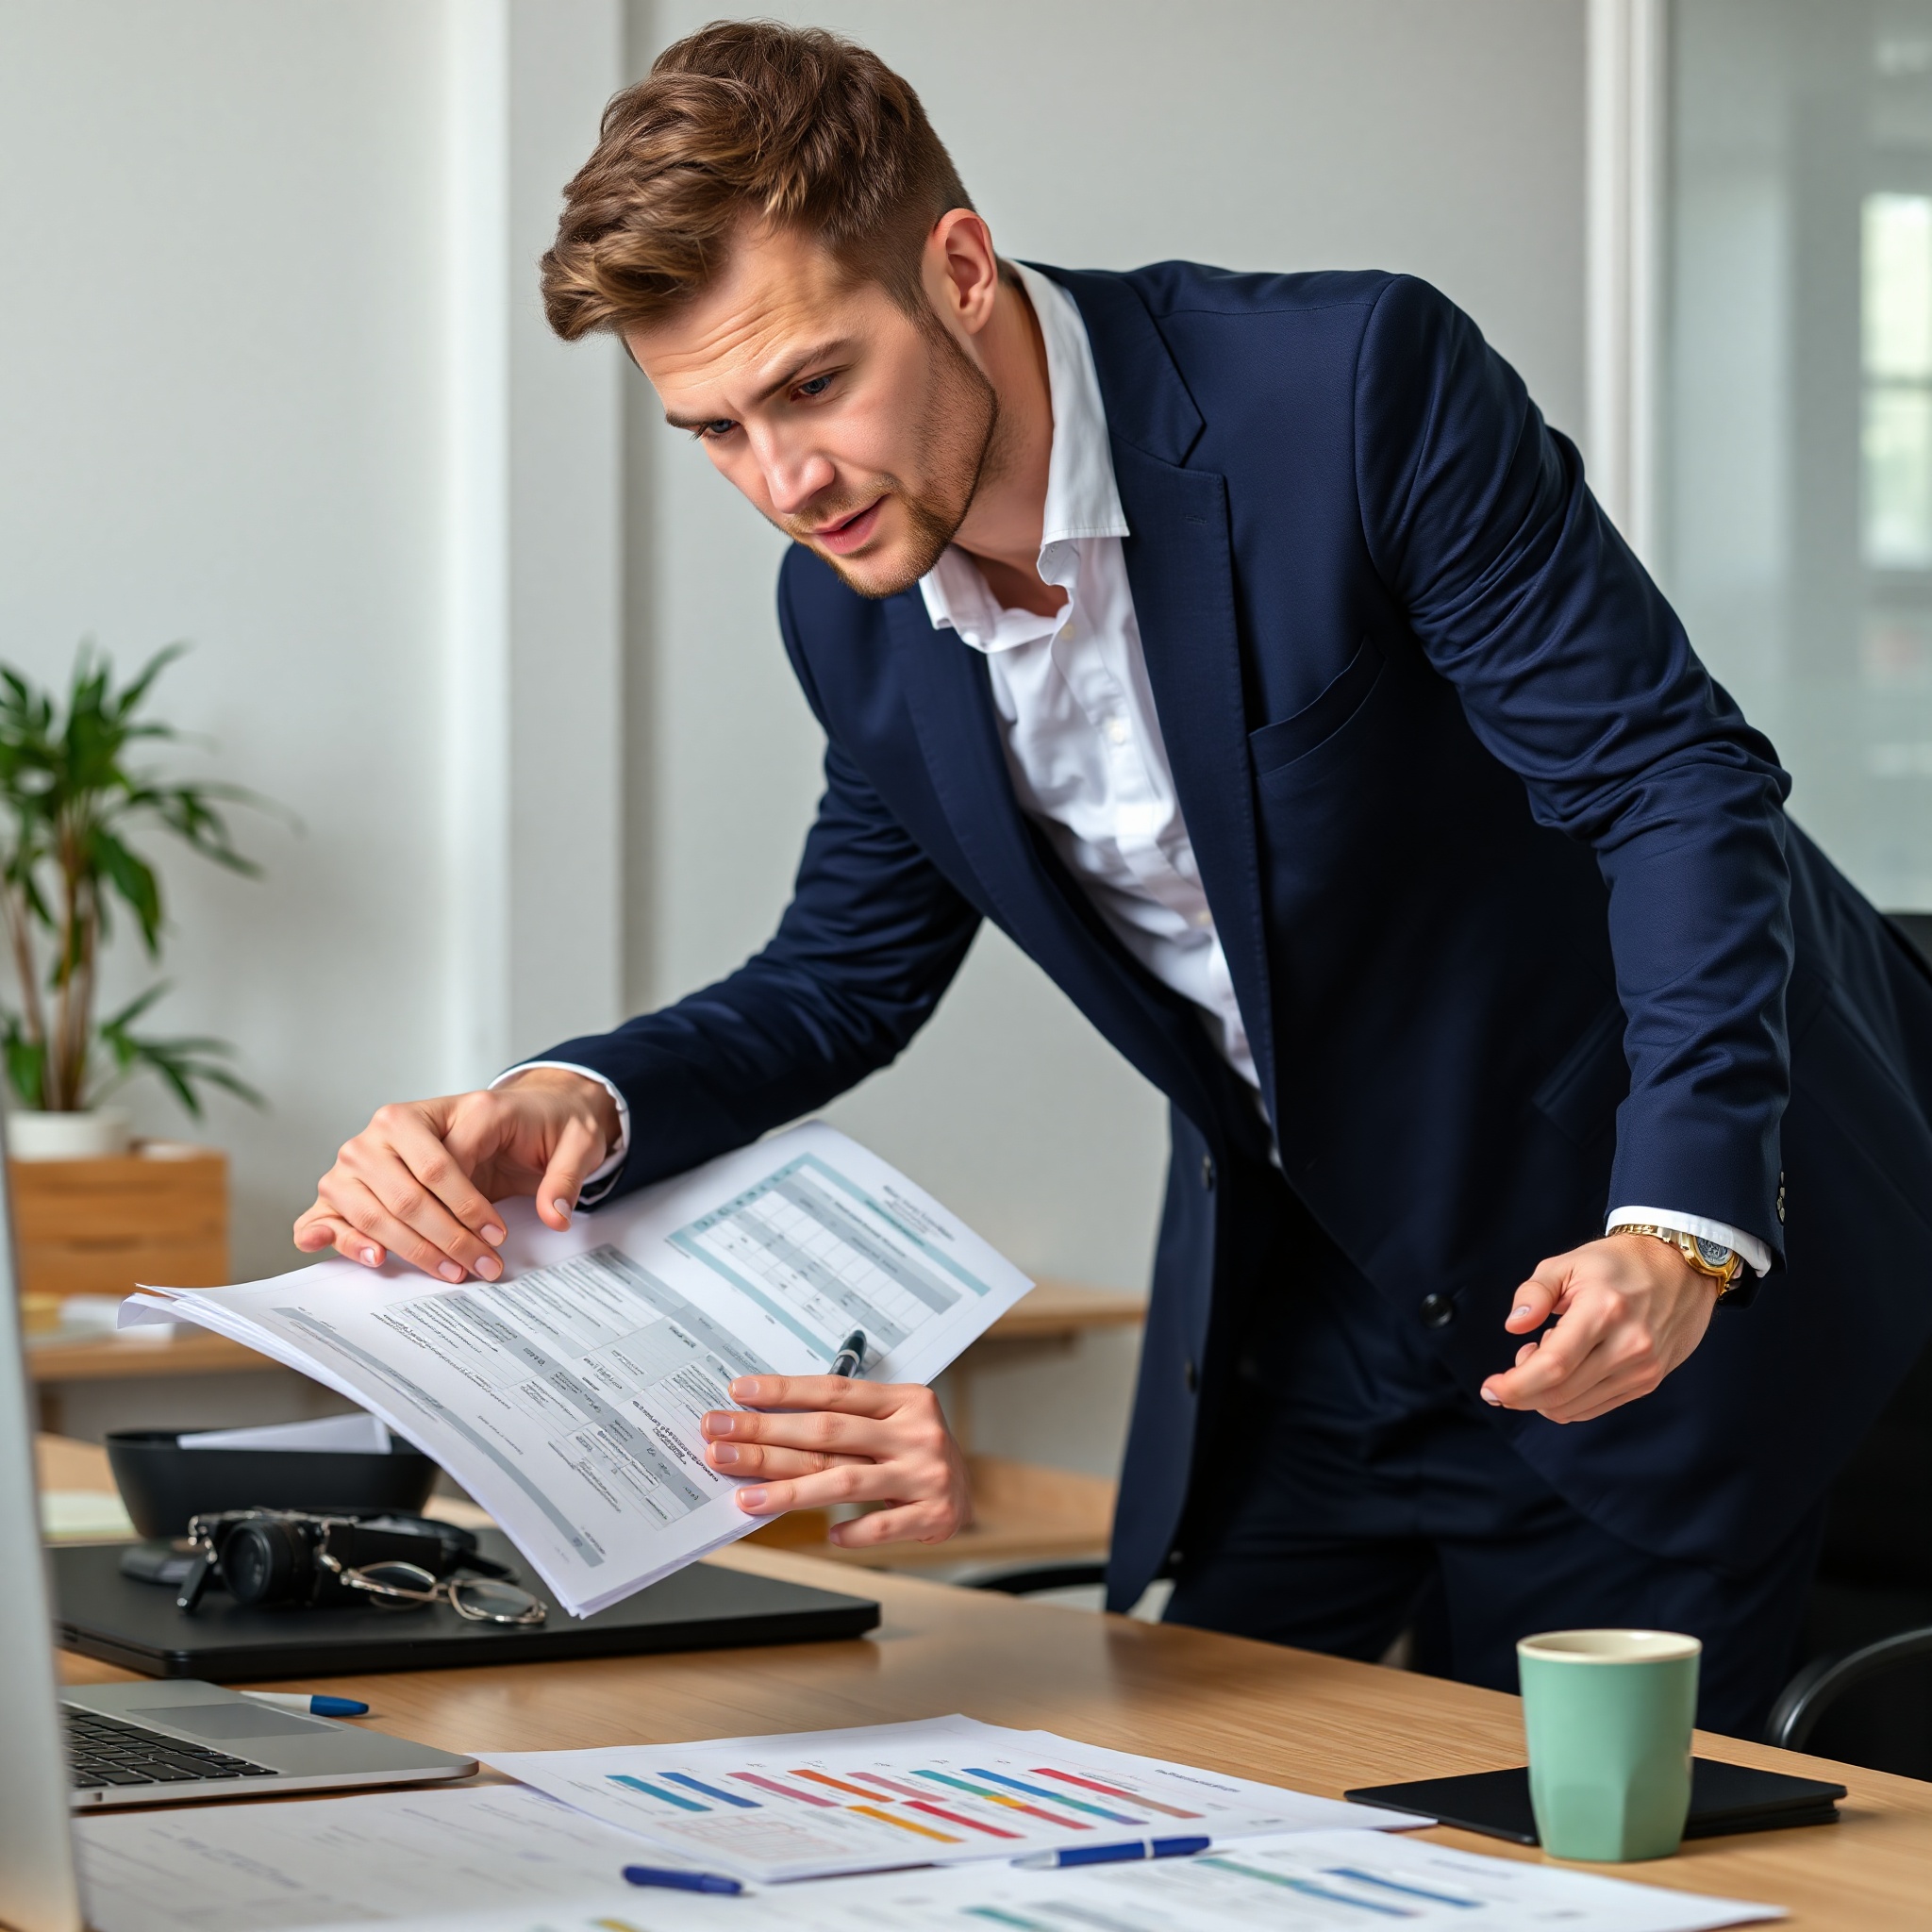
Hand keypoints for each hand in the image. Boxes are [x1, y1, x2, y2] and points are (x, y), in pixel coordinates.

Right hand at [292, 1069, 620, 1280]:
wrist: (522, 1112)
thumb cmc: (538, 1126)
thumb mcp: (574, 1140)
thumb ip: (566, 1175)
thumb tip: (554, 1215)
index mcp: (449, 1107)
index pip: (443, 1165)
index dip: (470, 1208)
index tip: (497, 1236)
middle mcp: (393, 1123)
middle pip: (407, 1194)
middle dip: (445, 1238)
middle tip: (482, 1265)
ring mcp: (367, 1149)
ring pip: (374, 1209)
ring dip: (411, 1249)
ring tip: (452, 1271)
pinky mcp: (356, 1175)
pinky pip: (334, 1208)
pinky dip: (341, 1236)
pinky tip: (367, 1256)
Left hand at [701, 1376, 969, 1547]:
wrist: (970, 1494)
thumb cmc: (915, 1452)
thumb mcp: (892, 1422)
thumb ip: (843, 1421)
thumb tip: (765, 1424)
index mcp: (905, 1399)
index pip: (833, 1391)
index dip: (783, 1391)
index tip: (739, 1392)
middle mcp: (916, 1432)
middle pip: (828, 1433)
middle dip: (766, 1436)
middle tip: (720, 1441)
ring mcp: (926, 1474)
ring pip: (844, 1479)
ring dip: (788, 1489)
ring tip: (744, 1496)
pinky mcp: (932, 1514)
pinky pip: (880, 1525)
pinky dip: (851, 1531)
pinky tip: (824, 1534)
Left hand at [1479, 1234, 1717, 1423]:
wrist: (1679, 1268)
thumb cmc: (1617, 1263)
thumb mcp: (1568, 1263)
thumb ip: (1534, 1293)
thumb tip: (1513, 1325)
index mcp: (1604, 1311)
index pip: (1553, 1365)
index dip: (1516, 1384)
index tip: (1490, 1388)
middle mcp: (1629, 1345)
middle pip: (1561, 1393)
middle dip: (1521, 1394)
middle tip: (1508, 1375)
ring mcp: (1642, 1368)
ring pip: (1576, 1407)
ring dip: (1543, 1397)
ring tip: (1541, 1359)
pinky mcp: (1648, 1381)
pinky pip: (1596, 1407)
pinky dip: (1567, 1401)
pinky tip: (1563, 1372)